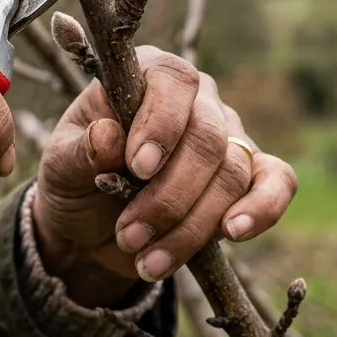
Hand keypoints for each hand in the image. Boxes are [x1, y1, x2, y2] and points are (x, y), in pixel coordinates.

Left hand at [32, 46, 297, 305]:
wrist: (93, 228)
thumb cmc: (76, 180)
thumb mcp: (59, 166)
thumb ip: (79, 150)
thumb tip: (107, 136)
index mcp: (148, 75)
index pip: (171, 82)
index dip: (160, 124)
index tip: (137, 168)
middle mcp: (196, 98)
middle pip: (206, 137)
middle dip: (169, 195)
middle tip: (129, 234)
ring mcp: (228, 135)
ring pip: (232, 172)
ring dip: (191, 224)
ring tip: (147, 260)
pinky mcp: (250, 176)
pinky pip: (277, 181)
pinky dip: (263, 208)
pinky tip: (234, 233)